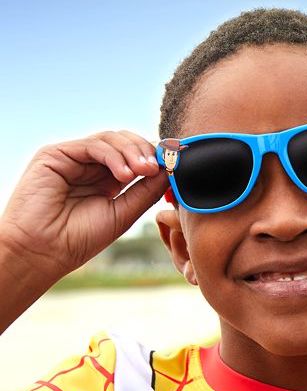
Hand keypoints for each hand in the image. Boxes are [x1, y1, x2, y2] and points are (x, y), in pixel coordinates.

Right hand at [0, 131, 168, 279]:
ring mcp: (73, 158)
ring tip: (143, 171)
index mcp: (107, 179)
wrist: (44, 251)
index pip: (136, 156)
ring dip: (133, 151)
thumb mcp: (124, 213)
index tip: (177, 164)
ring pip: (111, 139)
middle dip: (147, 151)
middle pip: (126, 142)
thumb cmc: (80, 238)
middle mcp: (90, 165)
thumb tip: (171, 170)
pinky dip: (113, 155)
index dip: (156, 157)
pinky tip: (124, 174)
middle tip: (160, 166)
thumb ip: (145, 191)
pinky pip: (92, 145)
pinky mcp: (55, 155)